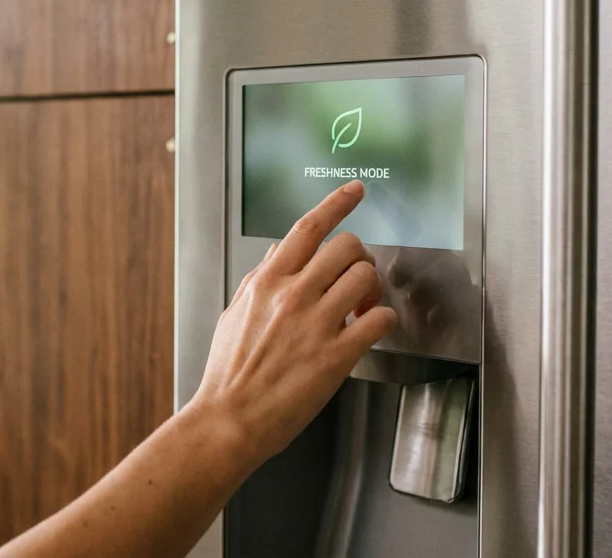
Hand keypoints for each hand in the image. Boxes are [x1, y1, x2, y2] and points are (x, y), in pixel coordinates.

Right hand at [189, 181, 398, 467]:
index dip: (336, 203)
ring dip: (372, 289)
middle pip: (347, 247)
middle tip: (356, 278)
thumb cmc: (229, 374)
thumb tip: (278, 252)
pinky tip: (369, 330)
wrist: (229, 420)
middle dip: (360, 257)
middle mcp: (293, 295)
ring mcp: (316, 324)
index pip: (307, 228)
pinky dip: (382, 320)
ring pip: (366, 276)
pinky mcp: (336, 355)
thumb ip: (260, 279)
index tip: (355, 190)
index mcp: (267, 282)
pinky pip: (379, 320)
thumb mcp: (235, 314)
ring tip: (361, 308)